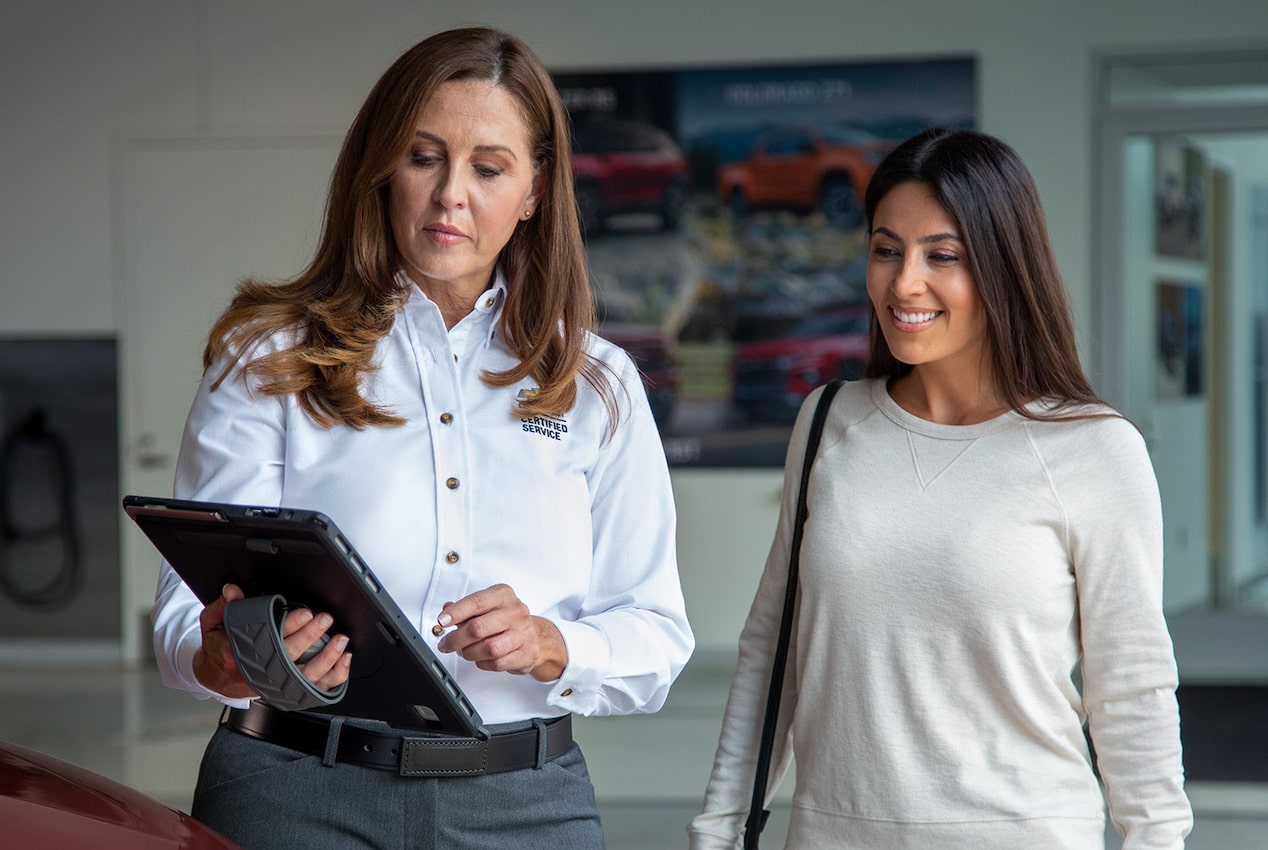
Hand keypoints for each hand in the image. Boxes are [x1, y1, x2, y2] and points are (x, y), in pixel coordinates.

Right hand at [192, 583, 352, 697]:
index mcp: (240, 654)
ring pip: (305, 676)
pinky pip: (315, 688)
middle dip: (310, 636)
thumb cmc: (218, 648)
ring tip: (340, 640)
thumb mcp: (214, 623)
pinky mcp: (288, 691)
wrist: (217, 678)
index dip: (290, 625)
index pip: (269, 637)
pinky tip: (343, 661)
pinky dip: (333, 676)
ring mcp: (276, 683)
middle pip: (290, 655)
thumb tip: (233, 590)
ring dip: (327, 658)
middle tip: (325, 620)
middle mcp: (261, 671)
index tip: (305, 614)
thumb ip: (225, 606)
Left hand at [436, 583, 566, 681]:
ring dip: (470, 653)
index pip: (476, 602)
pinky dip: (483, 663)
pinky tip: (481, 658)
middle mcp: (516, 612)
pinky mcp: (527, 653)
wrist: (536, 636)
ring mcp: (523, 633)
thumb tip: (446, 610)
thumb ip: (465, 608)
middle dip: (456, 639)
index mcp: (503, 595)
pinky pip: (498, 663)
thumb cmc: (506, 620)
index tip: (442, 621)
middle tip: (446, 644)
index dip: (456, 612)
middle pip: (479, 628)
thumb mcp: (487, 607)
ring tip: (464, 652)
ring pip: (488, 648)